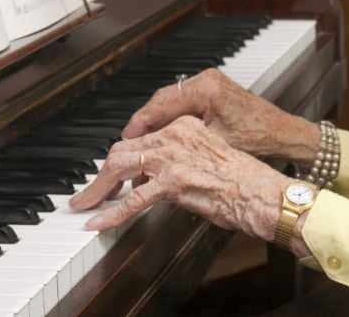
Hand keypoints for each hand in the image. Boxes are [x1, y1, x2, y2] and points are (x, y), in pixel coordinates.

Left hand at [69, 115, 292, 241]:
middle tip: (87, 193)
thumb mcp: (207, 159)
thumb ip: (180, 161)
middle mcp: (177, 135)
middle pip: (123, 149)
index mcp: (186, 126)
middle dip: (100, 174)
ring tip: (84, 205)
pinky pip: (132, 200)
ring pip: (120, 166)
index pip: (141, 139)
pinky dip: (110, 213)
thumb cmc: (244, 182)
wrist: (263, 193)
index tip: (109, 175)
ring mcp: (174, 156)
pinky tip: (99, 222)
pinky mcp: (174, 181)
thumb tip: (154, 179)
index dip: (120, 159)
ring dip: (97, 189)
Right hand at [122, 68, 319, 166]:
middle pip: (162, 100)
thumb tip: (154, 157)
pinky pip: (182, 101)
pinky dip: (170, 117)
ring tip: (142, 142)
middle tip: (128, 144)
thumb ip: (183, 144)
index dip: (140, 123)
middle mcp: (206, 79)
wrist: (282, 132)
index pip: (161, 104)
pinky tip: (163, 134)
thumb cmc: (258, 138)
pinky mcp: (212, 89)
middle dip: (144, 123)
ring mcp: (209, 82)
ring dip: (156, 120)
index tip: (125, 139)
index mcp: (207, 89)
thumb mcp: (215, 144)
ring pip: (170, 100)